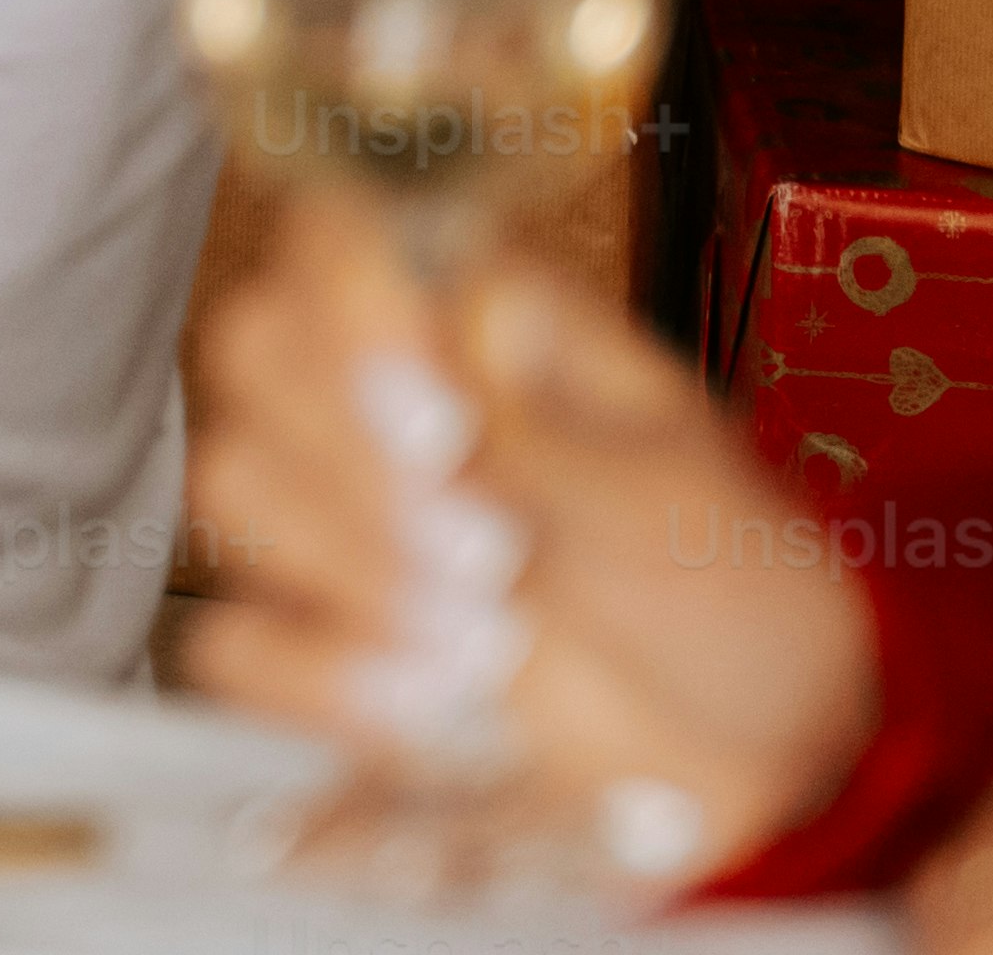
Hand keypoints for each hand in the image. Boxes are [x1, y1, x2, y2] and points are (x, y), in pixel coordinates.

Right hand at [179, 186, 867, 883]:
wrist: (760, 759)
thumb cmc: (738, 596)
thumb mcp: (685, 507)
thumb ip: (558, 439)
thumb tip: (462, 345)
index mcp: (475, 321)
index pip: (340, 234)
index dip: (350, 304)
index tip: (435, 417)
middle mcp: (382, 398)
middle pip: (253, 348)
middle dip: (348, 455)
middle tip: (481, 550)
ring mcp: (340, 524)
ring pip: (232, 481)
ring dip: (342, 563)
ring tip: (478, 644)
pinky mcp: (325, 646)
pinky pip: (241, 643)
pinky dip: (321, 678)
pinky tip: (430, 709)